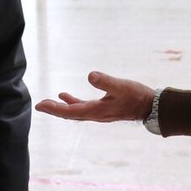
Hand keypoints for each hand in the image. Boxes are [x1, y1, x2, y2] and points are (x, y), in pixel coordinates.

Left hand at [35, 71, 153, 123]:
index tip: (40, 105)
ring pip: (74, 112)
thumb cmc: (137, 96)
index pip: (69, 111)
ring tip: (48, 102)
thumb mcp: (121, 86)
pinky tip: (66, 96)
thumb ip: (106, 81)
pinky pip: (82, 108)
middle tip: (39, 105)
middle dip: (54, 109)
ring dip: (61, 107)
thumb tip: (90, 75)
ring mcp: (99, 113)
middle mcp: (95, 115)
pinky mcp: (103, 109)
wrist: (151, 106)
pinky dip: (72, 103)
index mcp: (96, 111)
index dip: (54, 108)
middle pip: (69, 114)